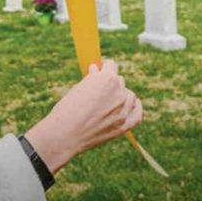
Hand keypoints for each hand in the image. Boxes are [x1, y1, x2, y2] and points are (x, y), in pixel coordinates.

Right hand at [23, 59, 140, 174]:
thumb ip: (92, 79)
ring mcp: (123, 110)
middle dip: (110, 82)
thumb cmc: (67, 109)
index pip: (111, 65)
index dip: (104, 67)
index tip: (100, 70)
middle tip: (100, 89)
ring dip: (121, 95)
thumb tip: (97, 70)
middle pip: (120, 81)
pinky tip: (133, 104)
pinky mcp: (124, 126)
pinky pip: (137, 114)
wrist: (64, 135)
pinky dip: (136, 108)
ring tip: (109, 100)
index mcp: (107, 79)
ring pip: (129, 96)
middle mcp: (119, 92)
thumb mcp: (78, 87)